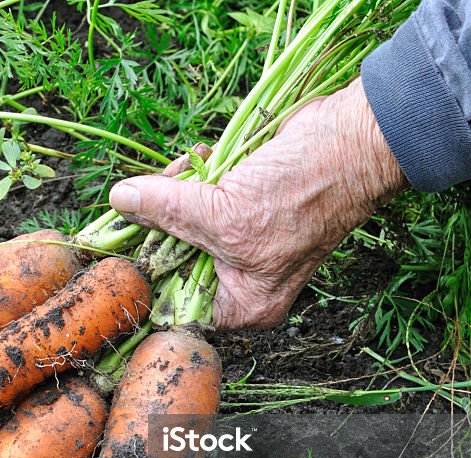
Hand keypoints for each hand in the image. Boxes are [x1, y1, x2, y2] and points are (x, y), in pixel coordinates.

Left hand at [109, 78, 406, 329]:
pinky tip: (201, 158)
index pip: (175, 303)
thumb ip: (166, 210)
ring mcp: (242, 240)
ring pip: (181, 223)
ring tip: (188, 168)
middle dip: (158, 223)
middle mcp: (242, 279)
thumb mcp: (224, 212)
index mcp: (243, 303)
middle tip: (151, 192)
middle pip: (173, 260)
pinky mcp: (242, 203)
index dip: (146, 274)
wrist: (352, 139)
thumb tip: (119, 201)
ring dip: (175, 190)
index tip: (118, 243)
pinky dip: (194, 176)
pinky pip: (199, 197)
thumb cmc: (303, 192)